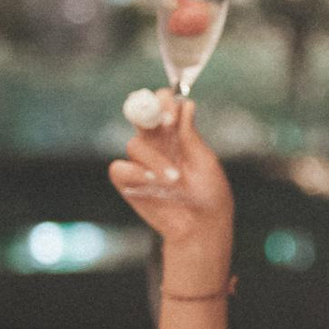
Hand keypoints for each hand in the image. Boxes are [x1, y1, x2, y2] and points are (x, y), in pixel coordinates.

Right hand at [108, 92, 232, 261]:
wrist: (201, 226)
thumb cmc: (209, 194)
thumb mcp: (205, 162)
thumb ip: (190, 136)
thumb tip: (186, 104)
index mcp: (175, 134)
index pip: (163, 105)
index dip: (164, 102)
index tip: (173, 113)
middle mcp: (155, 144)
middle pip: (141, 113)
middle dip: (148, 113)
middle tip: (165, 124)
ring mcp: (140, 162)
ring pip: (134, 144)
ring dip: (155, 160)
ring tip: (174, 180)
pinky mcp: (127, 182)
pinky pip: (119, 168)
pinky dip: (135, 173)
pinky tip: (151, 183)